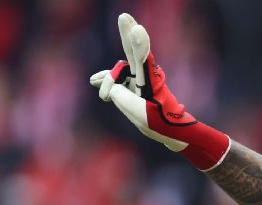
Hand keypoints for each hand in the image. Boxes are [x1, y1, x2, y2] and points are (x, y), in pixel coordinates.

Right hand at [89, 13, 229, 168]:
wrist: (167, 130)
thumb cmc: (158, 121)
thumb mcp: (138, 113)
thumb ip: (120, 96)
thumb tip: (111, 87)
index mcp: (150, 80)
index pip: (144, 58)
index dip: (139, 43)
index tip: (138, 29)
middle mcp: (144, 76)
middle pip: (133, 51)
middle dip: (127, 34)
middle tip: (124, 17)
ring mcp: (137, 79)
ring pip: (117, 72)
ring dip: (107, 79)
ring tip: (97, 86)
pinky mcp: (132, 85)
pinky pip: (115, 79)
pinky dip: (105, 81)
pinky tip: (94, 81)